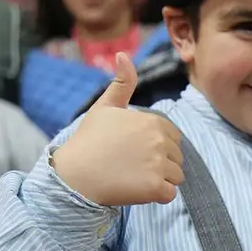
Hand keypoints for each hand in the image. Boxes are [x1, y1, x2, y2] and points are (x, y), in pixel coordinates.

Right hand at [51, 52, 184, 205]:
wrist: (74, 174)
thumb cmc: (89, 140)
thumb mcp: (104, 107)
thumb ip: (122, 83)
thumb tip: (123, 54)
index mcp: (153, 122)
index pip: (173, 138)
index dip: (156, 146)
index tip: (133, 150)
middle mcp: (159, 141)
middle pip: (176, 158)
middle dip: (160, 163)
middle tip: (131, 165)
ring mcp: (158, 165)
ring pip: (176, 176)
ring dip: (160, 180)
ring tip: (133, 176)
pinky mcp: (155, 188)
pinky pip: (170, 194)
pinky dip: (157, 196)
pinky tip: (136, 189)